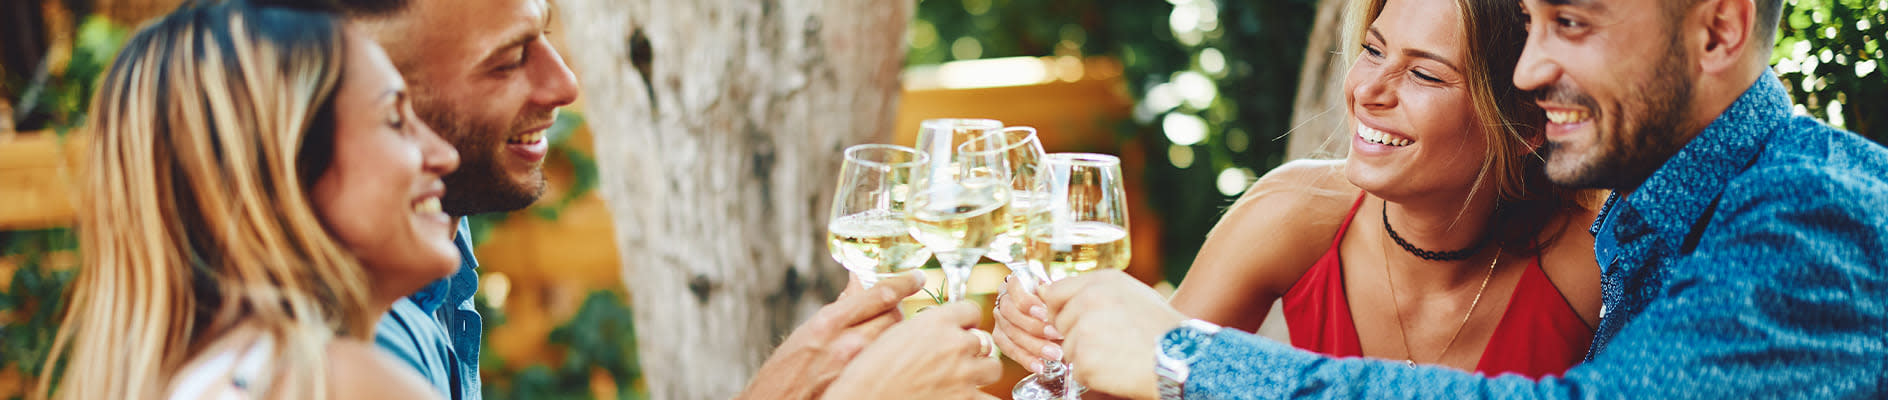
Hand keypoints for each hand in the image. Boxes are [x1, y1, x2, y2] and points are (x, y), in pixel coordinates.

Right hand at [737, 271, 924, 399]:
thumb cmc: (785, 370)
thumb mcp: (807, 332)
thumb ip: (838, 308)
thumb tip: (857, 284)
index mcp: (829, 323)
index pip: (880, 294)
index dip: (904, 282)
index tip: (917, 276)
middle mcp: (846, 343)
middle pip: (894, 317)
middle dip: (899, 309)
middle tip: (899, 307)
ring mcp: (857, 368)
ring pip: (893, 340)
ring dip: (895, 332)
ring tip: (886, 334)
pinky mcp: (860, 385)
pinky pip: (885, 363)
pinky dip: (887, 354)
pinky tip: (881, 357)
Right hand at [821, 301, 1002, 399]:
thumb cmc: (864, 372)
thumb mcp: (883, 334)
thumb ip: (906, 321)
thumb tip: (884, 298)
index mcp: (935, 322)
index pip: (971, 310)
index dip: (965, 321)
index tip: (960, 330)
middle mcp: (955, 344)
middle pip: (983, 341)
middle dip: (972, 350)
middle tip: (956, 360)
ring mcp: (964, 375)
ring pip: (992, 368)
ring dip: (981, 374)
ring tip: (965, 381)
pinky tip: (970, 399)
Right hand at [993, 272, 1063, 373]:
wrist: (1055, 317)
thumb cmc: (1056, 302)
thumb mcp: (1057, 292)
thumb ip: (1052, 293)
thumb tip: (1050, 293)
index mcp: (1015, 283)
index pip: (1014, 288)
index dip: (1028, 302)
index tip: (1045, 312)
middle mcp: (1003, 300)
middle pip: (1011, 313)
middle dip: (1035, 326)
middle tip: (1056, 335)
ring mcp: (1000, 320)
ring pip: (1011, 334)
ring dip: (1034, 346)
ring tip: (1055, 354)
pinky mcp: (1001, 338)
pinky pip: (1010, 350)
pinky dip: (1026, 359)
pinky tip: (1040, 366)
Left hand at [1039, 269, 1187, 399]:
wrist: (1182, 358)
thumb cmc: (1160, 328)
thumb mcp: (1131, 294)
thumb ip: (1093, 291)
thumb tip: (1048, 293)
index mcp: (1101, 282)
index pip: (1055, 292)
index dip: (1058, 310)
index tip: (1068, 321)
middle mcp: (1090, 300)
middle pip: (1059, 323)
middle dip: (1076, 336)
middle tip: (1109, 343)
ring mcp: (1086, 330)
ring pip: (1067, 349)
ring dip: (1086, 357)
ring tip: (1118, 355)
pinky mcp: (1086, 359)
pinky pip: (1077, 371)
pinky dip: (1093, 376)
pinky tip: (1118, 369)